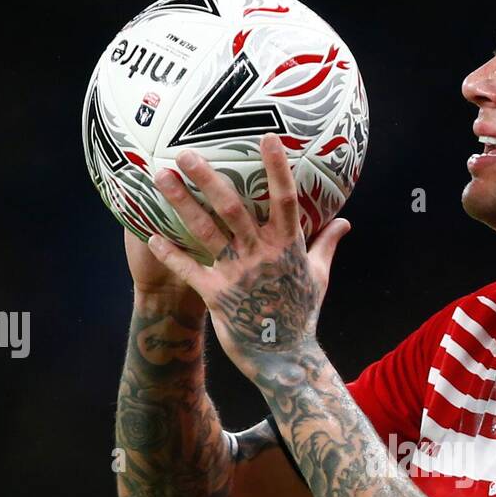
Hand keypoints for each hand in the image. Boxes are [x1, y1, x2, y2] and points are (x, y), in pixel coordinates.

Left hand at [146, 136, 349, 375]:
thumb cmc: (302, 314)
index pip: (285, 200)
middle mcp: (262, 255)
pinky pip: (189, 269)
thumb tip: (345, 221)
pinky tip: (149, 236)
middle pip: (234, 209)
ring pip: (207, 231)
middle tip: (187, 152)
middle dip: (209, 179)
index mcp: (289, 246)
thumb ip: (327, 244)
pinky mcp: (218, 295)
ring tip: (160, 177)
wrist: (284, 359)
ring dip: (182, 203)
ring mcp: (239, 274)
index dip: (277, 169)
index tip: (267, 137)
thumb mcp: (319, 276)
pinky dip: (169, 253)